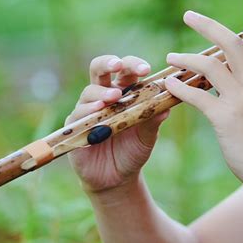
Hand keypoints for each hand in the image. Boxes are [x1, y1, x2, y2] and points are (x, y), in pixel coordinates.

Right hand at [66, 55, 168, 192]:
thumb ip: (153, 120)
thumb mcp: (147, 136)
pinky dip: (88, 111)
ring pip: (89, 91)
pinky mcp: (75, 127)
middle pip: (100, 70)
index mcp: (124, 92)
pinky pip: (78, 114)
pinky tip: (97, 111)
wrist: (117, 179)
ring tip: (114, 97)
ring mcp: (87, 110)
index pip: (126, 70)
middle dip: (108, 63)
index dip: (133, 65)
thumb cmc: (133, 151)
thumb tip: (167, 105)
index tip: (146, 69)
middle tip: (117, 65)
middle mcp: (103, 96)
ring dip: (102, 92)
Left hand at [164, 0, 242, 187]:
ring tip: (170, 58)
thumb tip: (234, 76)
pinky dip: (180, 88)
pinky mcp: (227, 119)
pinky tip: (169, 86)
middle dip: (208, 24)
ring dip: (186, 58)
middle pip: (231, 42)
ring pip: (210, 65)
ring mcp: (242, 100)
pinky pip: (198, 96)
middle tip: (187, 15)